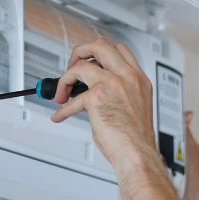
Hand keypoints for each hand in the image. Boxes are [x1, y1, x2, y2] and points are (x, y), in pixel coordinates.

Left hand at [49, 38, 160, 172]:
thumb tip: (90, 94)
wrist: (137, 154)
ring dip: (65, 78)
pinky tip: (60, 115)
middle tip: (72, 67)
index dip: (101, 54)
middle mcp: (127, 77)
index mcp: (138, 79)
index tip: (90, 62)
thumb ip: (116, 94)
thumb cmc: (136, 139)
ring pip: (81, 64)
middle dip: (80, 52)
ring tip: (62, 93)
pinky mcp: (97, 97)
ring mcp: (113, 84)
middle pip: (100, 45)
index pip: (120, 51)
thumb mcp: (133, 107)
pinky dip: (62, 109)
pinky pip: (71, 98)